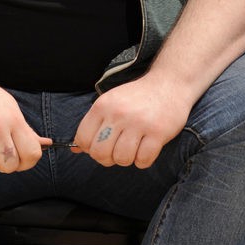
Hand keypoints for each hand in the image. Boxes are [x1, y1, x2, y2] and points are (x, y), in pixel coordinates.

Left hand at [73, 74, 193, 168]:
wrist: (168, 83)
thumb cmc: (137, 97)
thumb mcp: (110, 102)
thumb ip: (94, 124)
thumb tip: (76, 149)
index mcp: (102, 106)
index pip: (83, 139)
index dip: (89, 149)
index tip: (100, 146)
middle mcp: (118, 114)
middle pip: (100, 153)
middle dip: (106, 159)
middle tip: (116, 152)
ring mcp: (138, 123)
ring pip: (122, 159)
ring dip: (127, 160)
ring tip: (133, 149)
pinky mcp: (158, 132)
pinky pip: (143, 160)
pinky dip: (143, 161)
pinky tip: (146, 150)